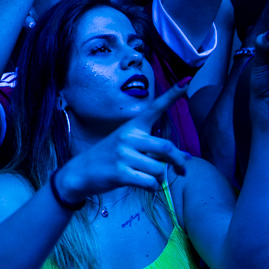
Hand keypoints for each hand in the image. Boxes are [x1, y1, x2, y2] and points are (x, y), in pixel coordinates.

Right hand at [57, 80, 191, 200]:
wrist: (80, 172)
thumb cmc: (109, 158)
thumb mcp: (128, 146)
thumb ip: (155, 149)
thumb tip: (188, 158)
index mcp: (132, 126)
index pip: (155, 108)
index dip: (172, 94)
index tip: (187, 80)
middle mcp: (128, 137)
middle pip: (167, 147)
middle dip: (179, 161)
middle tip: (183, 170)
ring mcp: (123, 155)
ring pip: (159, 169)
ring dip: (161, 178)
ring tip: (152, 178)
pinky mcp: (120, 173)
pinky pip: (150, 182)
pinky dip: (153, 187)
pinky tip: (146, 186)